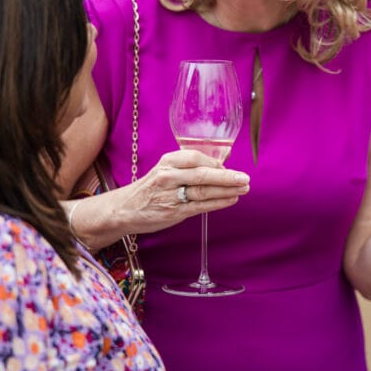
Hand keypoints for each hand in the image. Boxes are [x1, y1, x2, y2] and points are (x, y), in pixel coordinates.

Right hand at [122, 149, 249, 233]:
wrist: (125, 209)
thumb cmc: (150, 188)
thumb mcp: (165, 170)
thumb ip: (189, 166)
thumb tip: (223, 160)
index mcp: (167, 162)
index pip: (195, 158)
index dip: (215, 163)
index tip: (228, 167)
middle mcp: (168, 176)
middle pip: (203, 175)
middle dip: (227, 177)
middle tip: (245, 178)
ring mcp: (171, 195)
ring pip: (204, 191)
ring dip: (227, 190)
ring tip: (243, 189)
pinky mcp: (174, 212)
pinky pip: (200, 206)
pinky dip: (218, 203)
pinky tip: (231, 199)